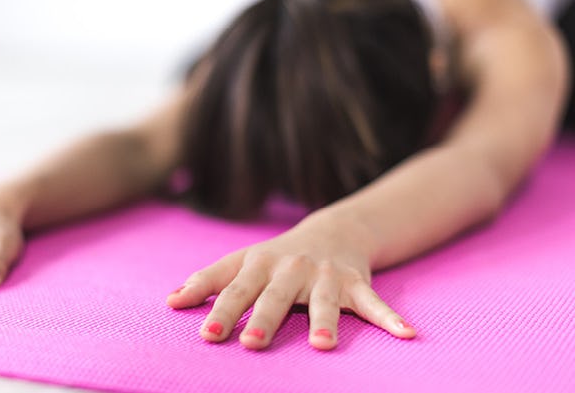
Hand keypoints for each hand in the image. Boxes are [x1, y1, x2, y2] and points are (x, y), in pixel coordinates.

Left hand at [166, 212, 415, 349]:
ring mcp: (325, 276)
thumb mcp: (241, 262)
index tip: (206, 334)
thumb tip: (169, 301)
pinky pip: (373, 302)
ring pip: (324, 301)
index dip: (221, 310)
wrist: (331, 230)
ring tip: (323, 345)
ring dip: (325, 321)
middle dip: (264, 319)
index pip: (236, 289)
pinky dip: (389, 318)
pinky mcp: (355, 282)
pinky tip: (406, 335)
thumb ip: (207, 281)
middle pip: (275, 297)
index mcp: (260, 265)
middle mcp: (291, 269)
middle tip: (251, 343)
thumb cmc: (276, 256)